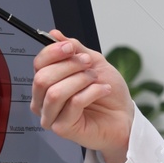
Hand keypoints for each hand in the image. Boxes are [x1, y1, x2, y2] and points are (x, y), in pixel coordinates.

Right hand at [30, 29, 132, 162]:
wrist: (125, 117)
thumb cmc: (109, 94)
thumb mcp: (94, 63)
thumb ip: (74, 49)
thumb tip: (54, 34)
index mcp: (47, 83)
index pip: (38, 64)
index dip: (53, 52)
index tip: (71, 48)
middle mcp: (43, 100)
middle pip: (42, 78)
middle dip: (69, 66)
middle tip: (89, 64)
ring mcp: (50, 116)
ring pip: (55, 92)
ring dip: (81, 80)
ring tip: (96, 80)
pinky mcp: (62, 129)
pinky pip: (73, 103)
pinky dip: (92, 92)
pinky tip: (103, 90)